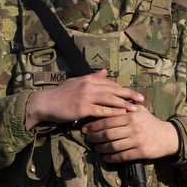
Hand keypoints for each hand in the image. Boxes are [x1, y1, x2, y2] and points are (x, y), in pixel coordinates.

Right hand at [25, 69, 142, 129]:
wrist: (45, 103)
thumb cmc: (60, 94)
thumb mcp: (76, 81)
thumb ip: (92, 77)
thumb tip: (105, 71)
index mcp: (88, 79)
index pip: (110, 83)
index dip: (122, 88)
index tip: (132, 92)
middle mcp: (89, 86)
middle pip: (114, 89)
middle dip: (129, 94)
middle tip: (141, 98)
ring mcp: (86, 97)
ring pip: (110, 100)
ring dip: (124, 104)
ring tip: (135, 108)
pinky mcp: (83, 109)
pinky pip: (101, 111)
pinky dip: (112, 113)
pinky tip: (121, 116)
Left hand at [81, 108, 179, 161]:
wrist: (168, 136)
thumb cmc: (151, 122)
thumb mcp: (141, 110)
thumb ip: (126, 106)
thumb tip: (110, 100)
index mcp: (131, 115)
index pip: (108, 119)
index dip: (94, 124)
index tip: (85, 127)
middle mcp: (133, 127)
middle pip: (108, 133)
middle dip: (94, 137)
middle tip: (87, 138)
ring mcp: (137, 140)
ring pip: (113, 146)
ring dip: (101, 148)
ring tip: (95, 148)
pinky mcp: (140, 152)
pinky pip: (122, 156)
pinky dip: (111, 158)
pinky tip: (105, 157)